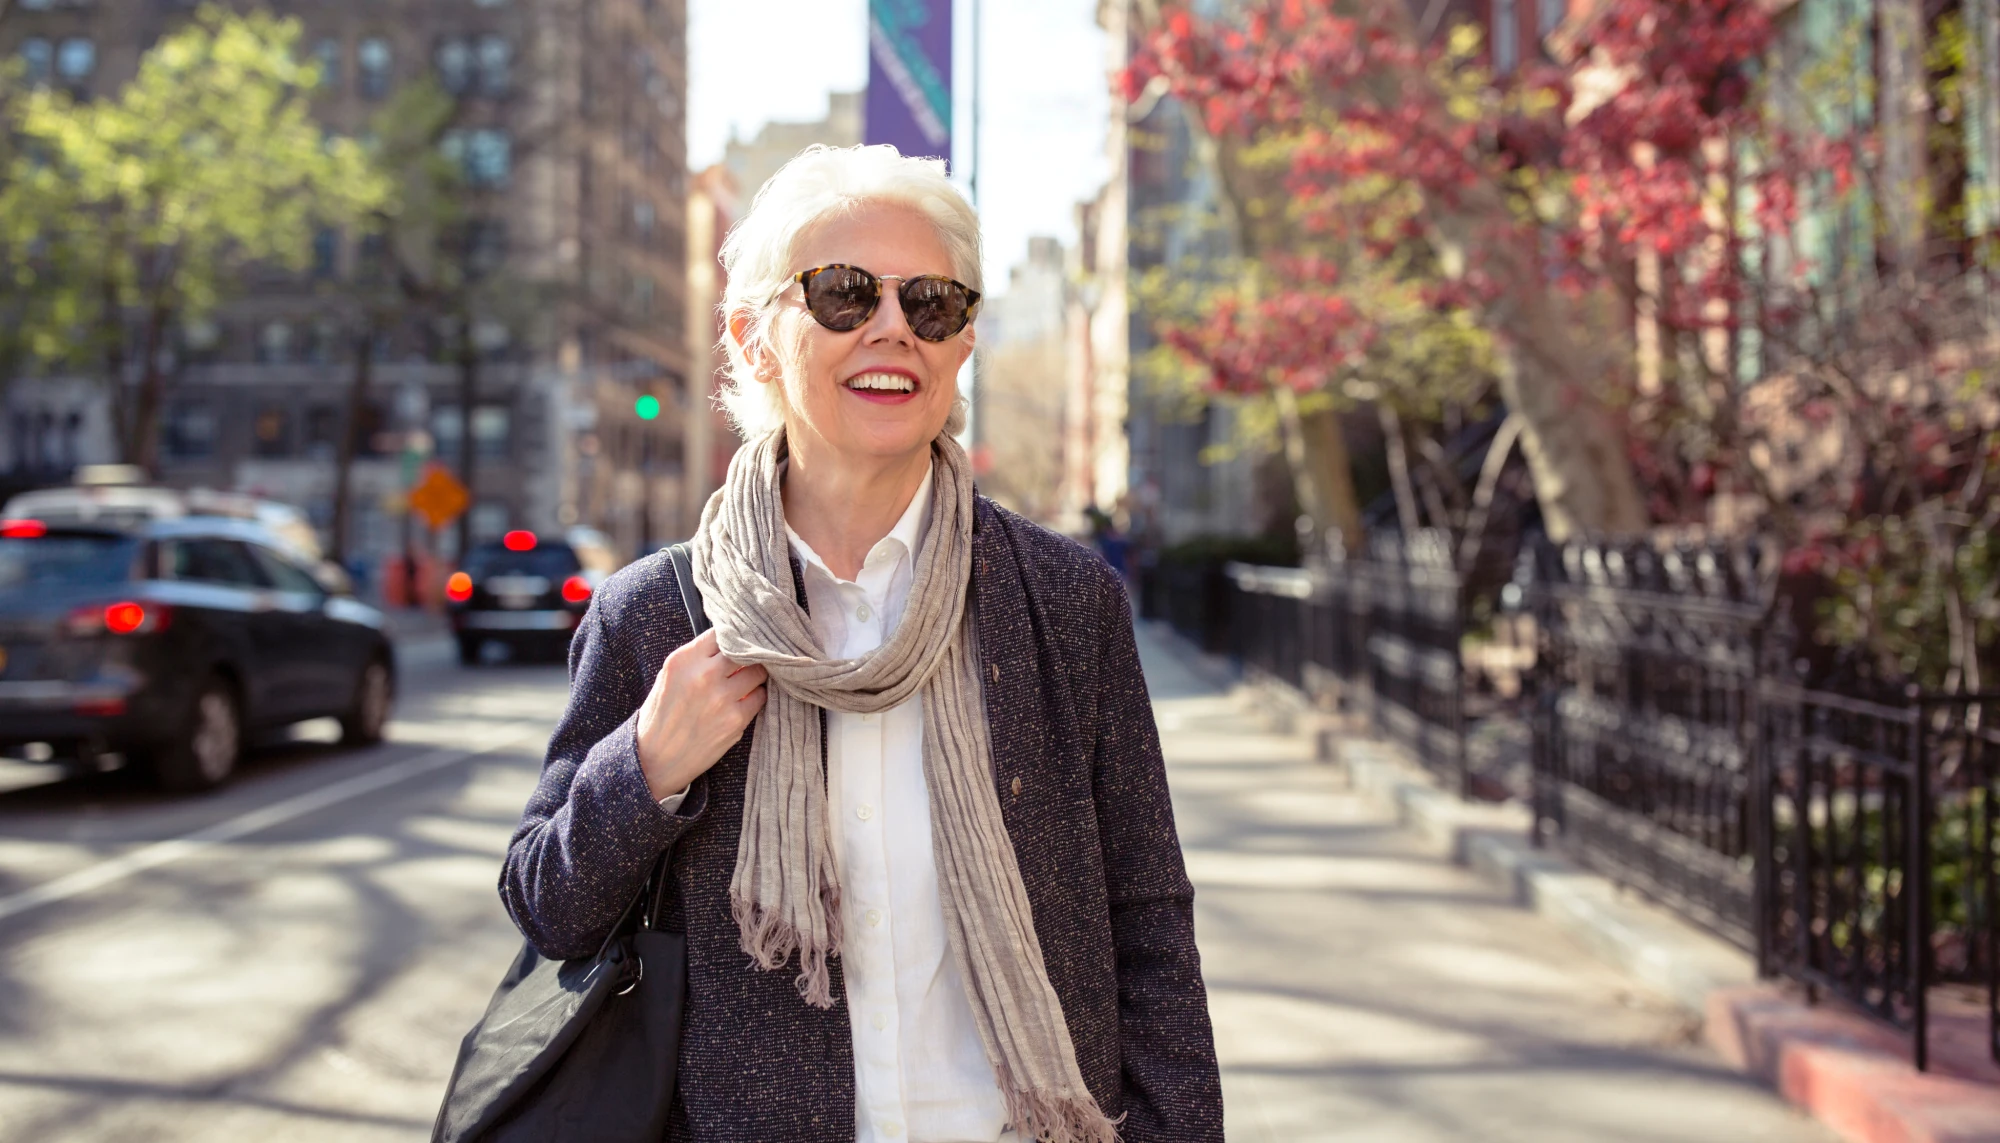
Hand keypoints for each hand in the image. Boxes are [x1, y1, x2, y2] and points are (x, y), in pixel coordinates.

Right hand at [635, 629, 768, 801]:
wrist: (655, 759)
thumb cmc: (661, 715)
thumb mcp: (669, 676)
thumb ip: (696, 658)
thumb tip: (729, 643)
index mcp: (684, 660)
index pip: (721, 633)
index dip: (731, 637)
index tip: (736, 643)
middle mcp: (704, 675)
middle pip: (744, 650)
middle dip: (747, 655)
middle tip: (748, 661)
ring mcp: (722, 698)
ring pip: (758, 672)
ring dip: (756, 675)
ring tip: (748, 681)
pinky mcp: (735, 720)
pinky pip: (760, 697)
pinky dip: (757, 696)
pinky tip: (746, 700)